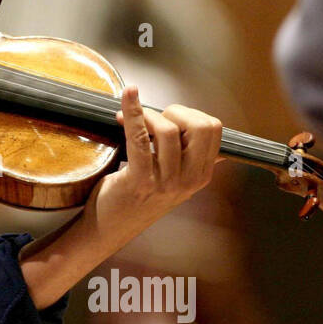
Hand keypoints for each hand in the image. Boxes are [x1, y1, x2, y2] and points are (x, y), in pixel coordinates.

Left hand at [92, 84, 221, 238]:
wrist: (109, 227)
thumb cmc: (136, 197)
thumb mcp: (174, 180)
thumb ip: (191, 158)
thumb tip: (212, 130)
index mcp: (201, 176)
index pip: (213, 128)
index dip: (190, 114)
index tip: (168, 117)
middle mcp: (189, 180)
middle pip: (200, 125)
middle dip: (174, 111)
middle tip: (151, 117)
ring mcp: (167, 182)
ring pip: (168, 129)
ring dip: (147, 114)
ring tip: (128, 117)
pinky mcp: (140, 180)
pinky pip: (139, 136)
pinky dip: (132, 111)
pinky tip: (128, 96)